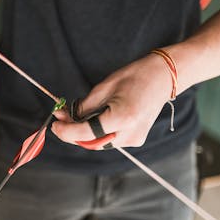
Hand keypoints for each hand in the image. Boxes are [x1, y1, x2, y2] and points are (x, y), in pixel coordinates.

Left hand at [51, 54, 172, 147]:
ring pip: (99, 143)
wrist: (164, 77)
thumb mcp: (104, 87)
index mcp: (122, 118)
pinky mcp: (136, 139)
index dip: (67, 132)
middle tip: (62, 117)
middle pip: (91, 142)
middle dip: (74, 133)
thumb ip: (84, 107)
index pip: (86, 133)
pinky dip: (97, 133)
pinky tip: (94, 120)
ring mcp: (135, 139)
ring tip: (76, 116)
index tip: (55, 125)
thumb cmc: (136, 76)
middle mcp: (130, 134)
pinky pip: (109, 140)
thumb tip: (66, 117)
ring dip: (84, 134)